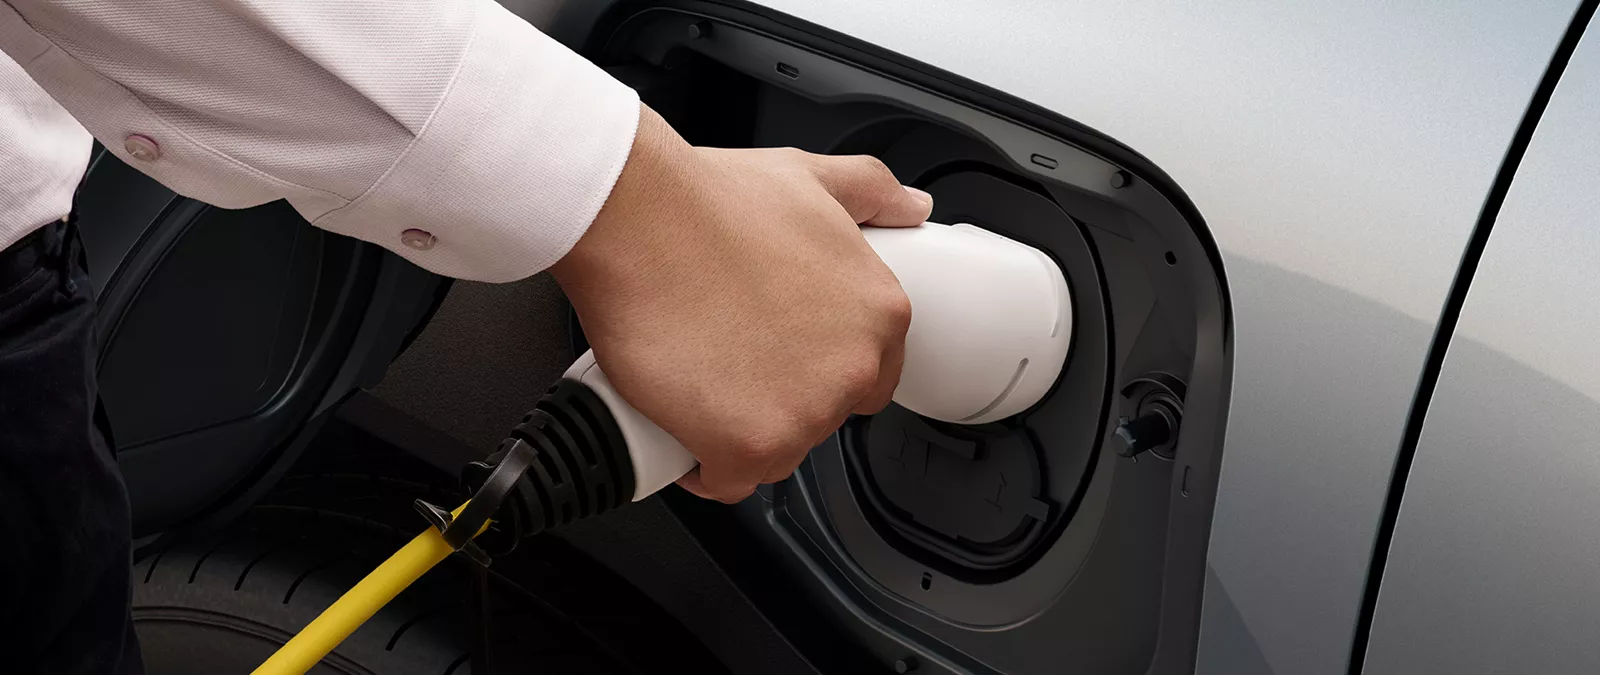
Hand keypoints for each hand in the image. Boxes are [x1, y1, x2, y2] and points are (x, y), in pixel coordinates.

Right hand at [549, 105, 932, 502]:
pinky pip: (732, 482)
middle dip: (780, 399)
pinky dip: (704, 466)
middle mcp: (853, 368)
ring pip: (780, 452)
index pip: (870, 374)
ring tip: (701, 382)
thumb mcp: (809, 176)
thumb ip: (872, 190)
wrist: (637, 220)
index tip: (782, 355)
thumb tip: (910, 208)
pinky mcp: (748, 448)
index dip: (818, 367)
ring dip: (743, 432)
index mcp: (879, 312)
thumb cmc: (707, 202)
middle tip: (731, 358)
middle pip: (822, 416)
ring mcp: (804, 414)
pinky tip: (684, 427)